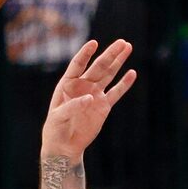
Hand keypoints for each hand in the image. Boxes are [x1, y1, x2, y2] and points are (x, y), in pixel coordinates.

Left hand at [41, 39, 135, 157]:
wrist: (65, 146)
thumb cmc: (55, 129)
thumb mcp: (59, 117)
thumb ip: (72, 106)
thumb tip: (90, 98)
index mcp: (68, 84)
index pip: (78, 64)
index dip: (85, 53)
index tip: (94, 43)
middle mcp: (82, 86)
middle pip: (98, 66)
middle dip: (110, 54)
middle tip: (122, 42)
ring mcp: (95, 94)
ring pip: (109, 75)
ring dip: (118, 62)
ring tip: (128, 47)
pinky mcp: (103, 106)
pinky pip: (116, 93)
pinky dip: (124, 84)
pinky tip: (132, 73)